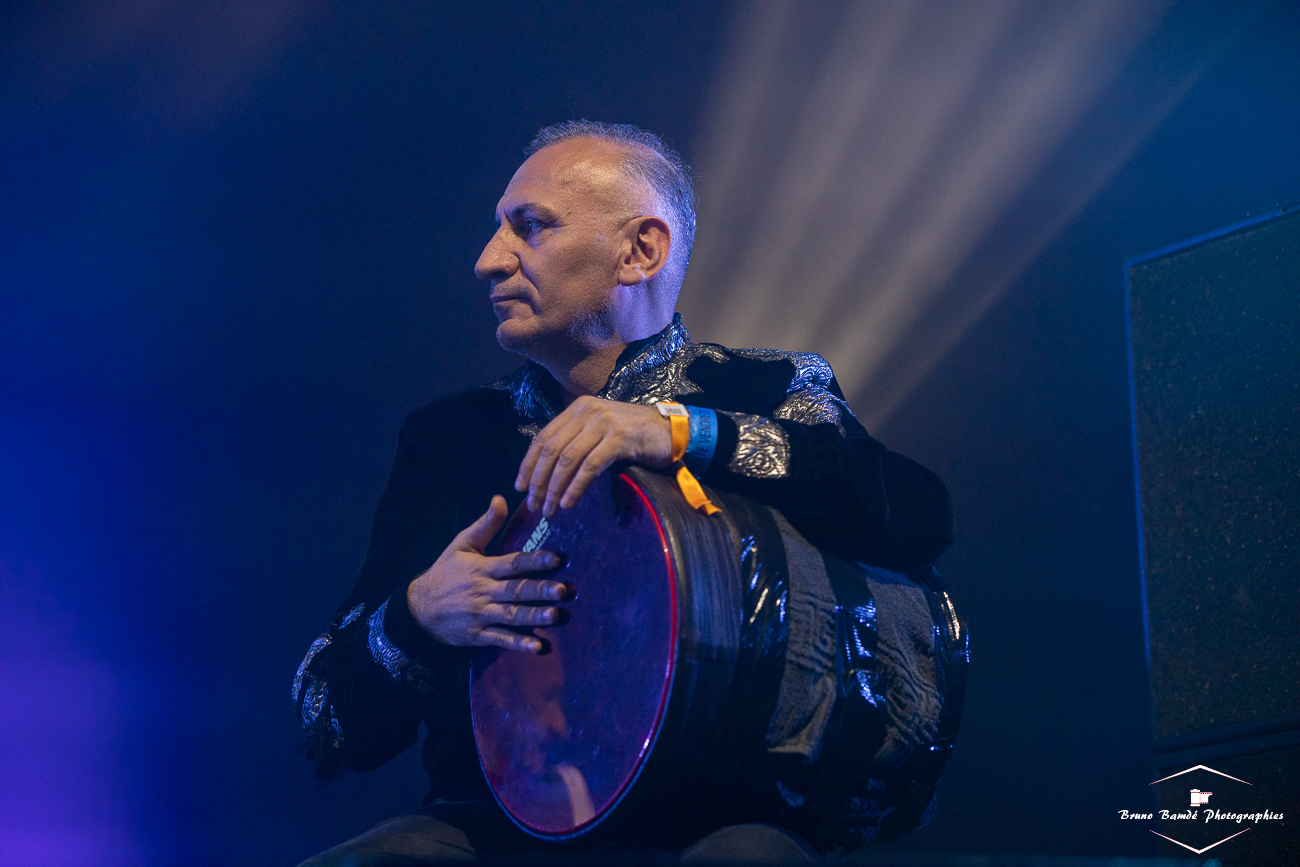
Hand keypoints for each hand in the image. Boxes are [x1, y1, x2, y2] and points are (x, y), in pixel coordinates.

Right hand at [406, 496, 568, 653]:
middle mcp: (483, 592)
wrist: (418, 608)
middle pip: (515, 590)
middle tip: (563, 590)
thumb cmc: (445, 572)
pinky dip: (518, 644)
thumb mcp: (461, 544)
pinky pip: (500, 639)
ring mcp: (481, 615)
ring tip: (556, 615)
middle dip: (539, 590)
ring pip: (511, 616)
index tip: (557, 558)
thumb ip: (486, 524)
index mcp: (482, 569)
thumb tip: (501, 498)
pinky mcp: (478, 635)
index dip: (535, 560)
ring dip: (534, 617)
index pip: (512, 563)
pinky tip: (537, 647)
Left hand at [515, 396, 672, 515]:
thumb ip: (577, 441)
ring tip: (550, 509)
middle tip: (534, 505)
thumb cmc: (634, 434)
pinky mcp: (619, 439)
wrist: (670, 430)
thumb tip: (549, 472)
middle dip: (539, 481)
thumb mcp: (599, 430)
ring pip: (567, 459)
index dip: (528, 464)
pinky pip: (590, 467)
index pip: (543, 437)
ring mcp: (603, 423)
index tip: (520, 487)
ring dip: (555, 488)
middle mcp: (587, 412)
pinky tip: (569, 503)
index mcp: (577, 409)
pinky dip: (576, 487)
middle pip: (552, 450)